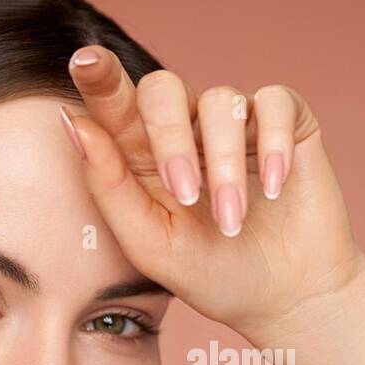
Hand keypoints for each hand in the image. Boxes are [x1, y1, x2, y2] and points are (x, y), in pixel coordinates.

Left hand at [59, 46, 364, 343]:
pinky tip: (275, 189)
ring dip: (224, 164)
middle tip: (186, 195)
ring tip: (232, 220)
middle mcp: (189, 129)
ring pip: (220, 101)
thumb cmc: (214, 275)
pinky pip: (275, 102)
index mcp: (144, 155)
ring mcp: (238, 123)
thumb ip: (111, 188)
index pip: (115, 102)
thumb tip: (75, 123)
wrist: (288, 301)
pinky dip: (273, 141)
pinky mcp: (289, 124)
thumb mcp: (152, 245)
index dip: (100, 77)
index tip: (86, 62)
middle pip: (163, 89)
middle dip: (170, 137)